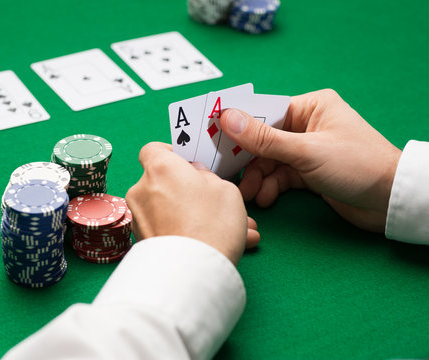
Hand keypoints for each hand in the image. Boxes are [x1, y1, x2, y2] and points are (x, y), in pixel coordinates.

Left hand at [126, 142, 258, 264]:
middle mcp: (142, 189)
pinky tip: (214, 244)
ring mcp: (138, 217)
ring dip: (194, 216)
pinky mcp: (140, 240)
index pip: (153, 149)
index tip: (189, 164)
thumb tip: (197, 176)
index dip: (171, 153)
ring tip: (230, 231)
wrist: (191, 272)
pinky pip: (166, 228)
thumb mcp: (226, 189)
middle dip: (191, 191)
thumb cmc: (211, 224)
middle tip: (218, 204)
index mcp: (161, 168)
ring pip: (170, 209)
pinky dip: (185, 232)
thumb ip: (208, 176)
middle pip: (164, 182)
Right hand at [220, 89, 401, 232]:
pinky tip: (267, 198)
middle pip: (263, 140)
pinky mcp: (308, 173)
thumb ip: (264, 138)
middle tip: (228, 174)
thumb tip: (227, 118)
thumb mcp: (306, 151)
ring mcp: (306, 150)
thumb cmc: (356, 164)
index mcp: (310, 107)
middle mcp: (306, 125)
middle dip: (248, 160)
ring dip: (258, 178)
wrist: (389, 202)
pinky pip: (280, 176)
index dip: (239, 125)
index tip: (214, 137)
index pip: (265, 112)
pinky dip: (271, 187)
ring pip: (269, 161)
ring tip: (251, 195)